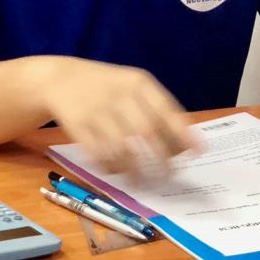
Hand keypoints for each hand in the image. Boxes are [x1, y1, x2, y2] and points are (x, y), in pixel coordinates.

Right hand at [42, 58, 199, 175]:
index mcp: (138, 82)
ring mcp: (96, 109)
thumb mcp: (132, 86)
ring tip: (142, 180)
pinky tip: (117, 171)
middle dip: (161, 158)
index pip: (165, 109)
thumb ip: (159, 110)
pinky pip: (98, 153)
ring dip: (135, 169)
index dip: (183, 133)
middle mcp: (118, 93)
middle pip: (146, 131)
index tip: (198, 152)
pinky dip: (110, 167)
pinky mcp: (77, 124)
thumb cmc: (107, 87)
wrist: (60, 78)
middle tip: (169, 175)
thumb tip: (187, 144)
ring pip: (122, 147)